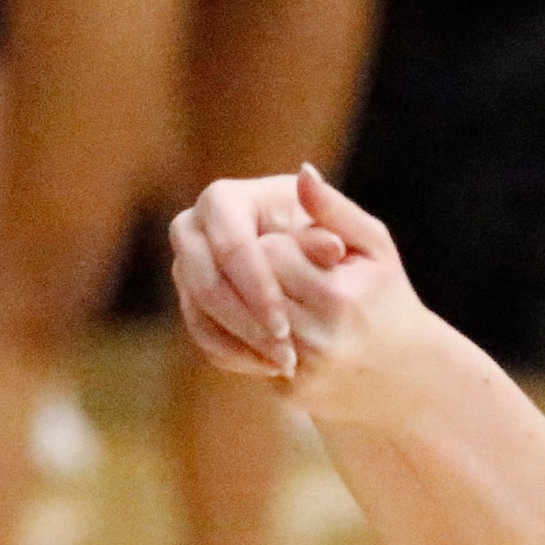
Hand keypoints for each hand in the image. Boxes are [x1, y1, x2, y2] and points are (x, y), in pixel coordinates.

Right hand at [170, 171, 338, 378]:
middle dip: (240, 315)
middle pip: (200, 273)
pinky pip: (197, 330)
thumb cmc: (346, 254)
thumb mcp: (356, 235)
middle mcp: (197, 226)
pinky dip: (231, 352)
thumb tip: (307, 176)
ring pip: (195, 306)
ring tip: (283, 363)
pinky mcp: (191, 298)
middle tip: (282, 348)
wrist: (328, 288)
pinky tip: (269, 368)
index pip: (229, 235)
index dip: (252, 281)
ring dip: (238, 339)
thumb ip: (334, 211)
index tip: (283, 322)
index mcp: (231, 198)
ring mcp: (188, 263)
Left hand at [171, 166, 428, 419]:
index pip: (270, 253)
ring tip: (269, 292)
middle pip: (251, 287)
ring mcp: (303, 369)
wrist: (408, 378)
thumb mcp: (375, 248)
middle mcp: (319, 336)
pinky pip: (245, 355)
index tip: (288, 243)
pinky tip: (266, 326)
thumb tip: (303, 172)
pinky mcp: (290, 392)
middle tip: (270, 265)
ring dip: (244, 303)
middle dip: (255, 272)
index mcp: (340, 295)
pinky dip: (247, 336)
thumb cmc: (387, 299)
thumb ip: (335, 209)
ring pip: (240, 322)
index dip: (274, 243)